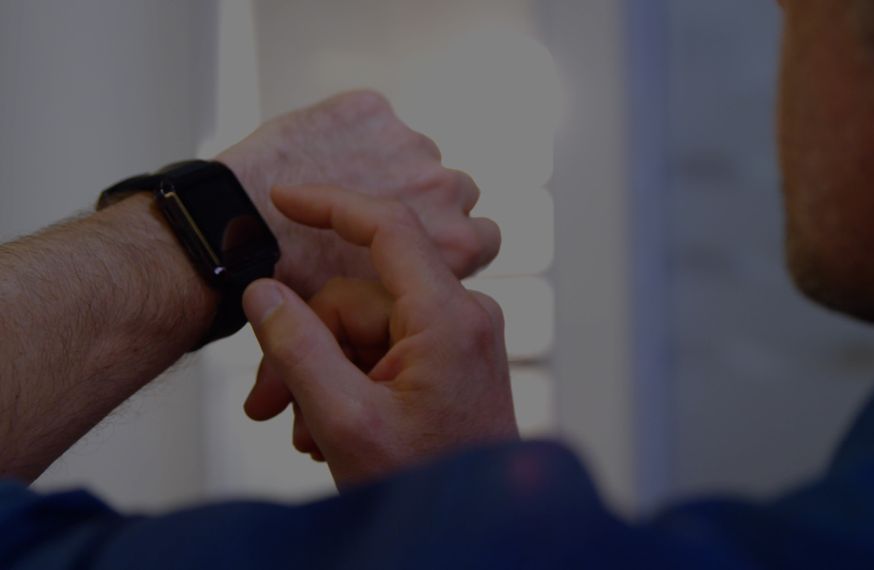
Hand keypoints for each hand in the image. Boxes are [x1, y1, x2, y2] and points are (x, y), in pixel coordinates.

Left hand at [217, 90, 499, 297]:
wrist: (238, 234)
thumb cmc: (303, 287)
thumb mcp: (384, 316)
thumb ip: (416, 293)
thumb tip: (414, 303)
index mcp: (459, 244)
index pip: (485, 237)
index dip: (453, 240)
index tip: (422, 245)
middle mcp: (446, 189)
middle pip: (455, 190)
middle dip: (426, 200)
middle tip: (377, 219)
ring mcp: (408, 144)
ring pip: (415, 151)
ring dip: (391, 164)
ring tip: (345, 190)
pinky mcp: (369, 110)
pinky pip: (371, 119)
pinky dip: (351, 135)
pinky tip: (318, 160)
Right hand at [242, 186, 518, 487]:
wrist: (471, 531)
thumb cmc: (425, 484)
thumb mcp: (344, 420)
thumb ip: (297, 349)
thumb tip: (262, 293)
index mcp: (448, 320)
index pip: (388, 228)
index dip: (330, 203)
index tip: (281, 197)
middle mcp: (461, 317)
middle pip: (354, 297)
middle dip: (303, 345)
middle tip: (267, 404)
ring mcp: (458, 338)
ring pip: (360, 327)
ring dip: (320, 373)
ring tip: (306, 432)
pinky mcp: (450, 358)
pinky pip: (382, 347)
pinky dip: (348, 379)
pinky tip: (330, 428)